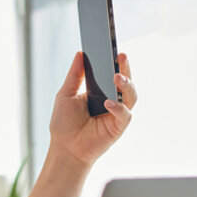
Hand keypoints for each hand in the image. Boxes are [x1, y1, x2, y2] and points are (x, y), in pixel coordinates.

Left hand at [48, 51, 136, 167]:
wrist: (64, 148)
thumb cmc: (64, 124)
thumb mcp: (65, 94)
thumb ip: (74, 75)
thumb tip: (80, 54)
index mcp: (101, 91)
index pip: (113, 72)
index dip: (116, 61)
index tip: (114, 48)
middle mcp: (113, 100)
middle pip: (126, 81)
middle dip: (125, 68)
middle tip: (121, 56)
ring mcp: (117, 114)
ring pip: (131, 96)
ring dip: (126, 85)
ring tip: (116, 77)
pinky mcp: (118, 128)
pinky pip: (125, 115)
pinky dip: (118, 108)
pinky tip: (108, 103)